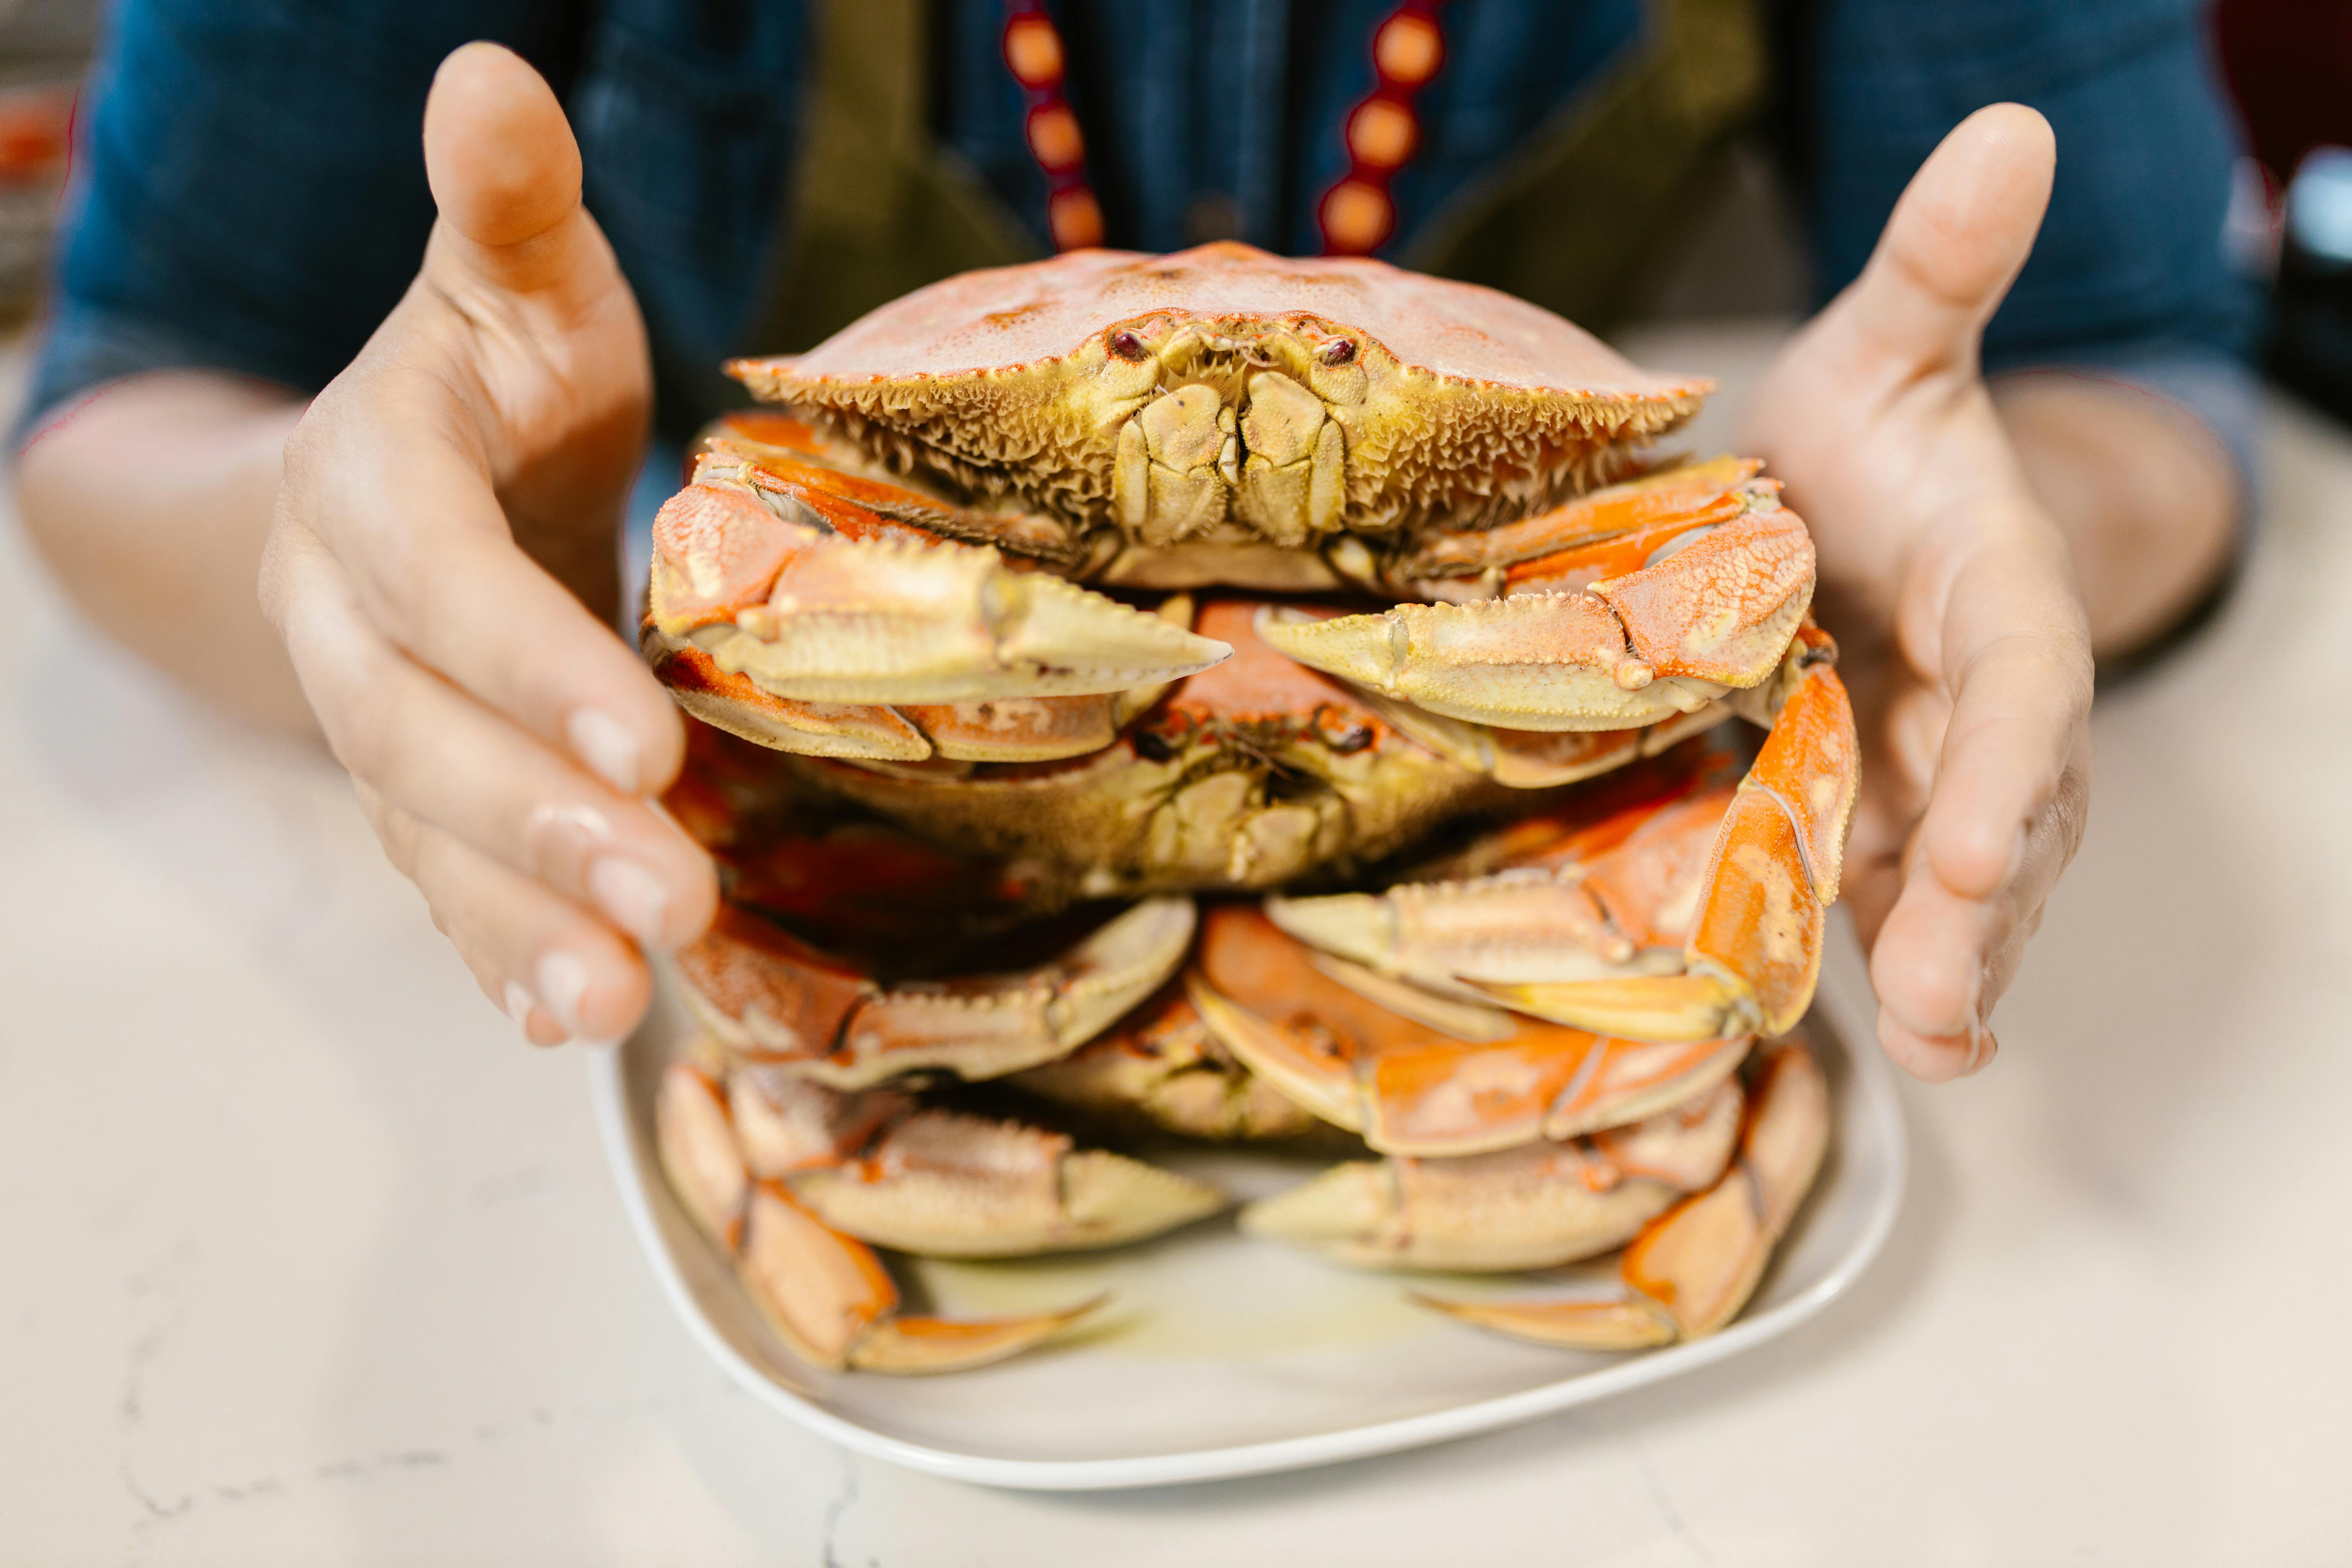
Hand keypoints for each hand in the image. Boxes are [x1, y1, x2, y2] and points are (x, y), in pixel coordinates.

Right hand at [260, 44, 714, 1044]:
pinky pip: (448, 884)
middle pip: (428, 738)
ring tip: (617, 1000)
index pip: (439, 586)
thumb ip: (504, 207)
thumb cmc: (498, 377)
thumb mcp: (513, 284)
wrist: (426, 477)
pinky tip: (583, 1017)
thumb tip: (490, 75)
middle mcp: (353, 623)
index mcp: (376, 491)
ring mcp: (382, 721)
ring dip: (521, 923)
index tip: (642, 744)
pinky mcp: (428, 794)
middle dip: (543, 823)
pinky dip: (506, 955)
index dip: (524, 662)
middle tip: (669, 894)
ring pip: (431, 836)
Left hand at [1741, 104, 2093, 1081]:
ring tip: (1931, 1050)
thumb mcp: (1887, 346)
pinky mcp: (1886, 813)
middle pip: (2010, 812)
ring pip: (1966, 882)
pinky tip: (1893, 1039)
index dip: (2013, 768)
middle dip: (1986, 909)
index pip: (2024, 686)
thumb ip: (1938, 269)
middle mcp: (1989, 701)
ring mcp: (1941, 771)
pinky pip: (1900, 897)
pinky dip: (1895, 961)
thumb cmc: (1869, 434)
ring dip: (1950, 967)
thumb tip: (2004, 132)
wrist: (1846, 507)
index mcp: (2001, 591)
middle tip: (1947, 1003)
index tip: (1988, 850)